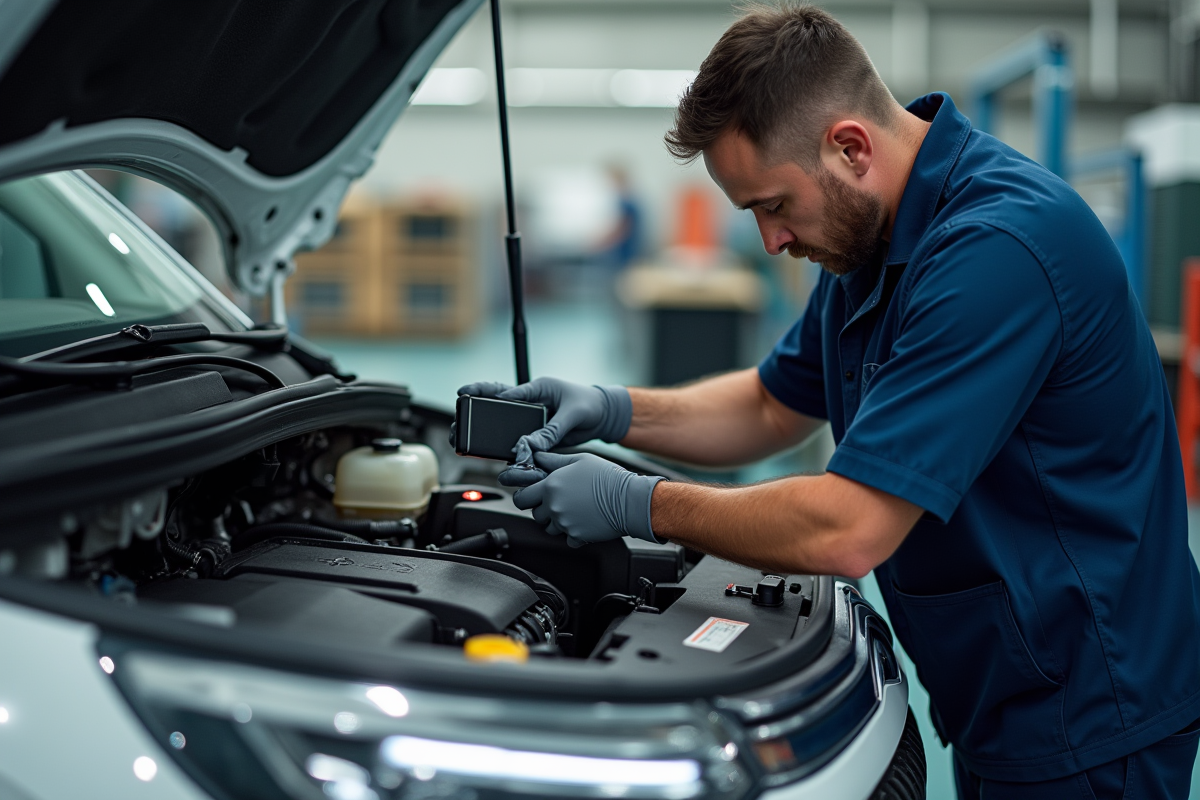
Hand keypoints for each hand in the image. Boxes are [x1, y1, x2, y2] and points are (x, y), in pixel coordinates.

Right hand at [456, 377, 631, 458]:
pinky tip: (488, 451)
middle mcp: (530, 402)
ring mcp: (530, 419)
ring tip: (463, 434)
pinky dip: (503, 446)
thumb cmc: (590, 405)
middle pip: (496, 402)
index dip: (485, 392)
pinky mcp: (535, 434)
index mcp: (537, 389)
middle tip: (458, 410)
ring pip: (501, 423)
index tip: (467, 393)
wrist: (603, 418)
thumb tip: (531, 444)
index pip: (508, 391)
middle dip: (474, 405)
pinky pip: (516, 440)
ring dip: (483, 428)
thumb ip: (553, 429)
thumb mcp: (573, 414)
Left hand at [510, 452, 663, 547]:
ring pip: (549, 528)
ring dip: (557, 521)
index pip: (522, 498)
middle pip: (536, 514)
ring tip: (575, 510)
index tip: (531, 496)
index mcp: (551, 486)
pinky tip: (585, 520)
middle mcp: (554, 506)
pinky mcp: (576, 536)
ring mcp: (564, 523)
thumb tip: (538, 457)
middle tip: (560, 501)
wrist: (629, 499)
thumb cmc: (607, 477)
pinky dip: (574, 533)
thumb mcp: (579, 460)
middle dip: (544, 509)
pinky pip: (567, 538)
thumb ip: (554, 460)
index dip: (525, 496)